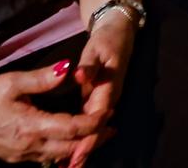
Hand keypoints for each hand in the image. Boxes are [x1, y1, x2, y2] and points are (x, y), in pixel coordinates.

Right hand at [0, 64, 111, 163]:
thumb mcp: (13, 82)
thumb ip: (43, 78)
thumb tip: (68, 69)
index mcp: (33, 127)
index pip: (73, 129)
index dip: (93, 123)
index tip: (109, 113)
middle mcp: (31, 147)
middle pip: (71, 149)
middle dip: (94, 139)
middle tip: (112, 128)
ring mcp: (23, 156)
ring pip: (59, 158)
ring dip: (80, 148)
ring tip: (97, 136)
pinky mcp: (16, 157)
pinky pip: (46, 160)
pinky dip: (63, 154)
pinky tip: (68, 145)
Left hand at [67, 13, 136, 165]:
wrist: (119, 33)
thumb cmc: (107, 40)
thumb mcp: (96, 49)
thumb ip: (87, 64)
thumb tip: (78, 75)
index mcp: (108, 89)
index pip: (96, 118)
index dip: (87, 138)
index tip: (76, 154)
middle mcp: (108, 99)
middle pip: (96, 130)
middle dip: (83, 150)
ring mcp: (104, 100)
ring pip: (93, 129)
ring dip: (82, 147)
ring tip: (68, 165)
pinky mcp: (98, 99)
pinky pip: (90, 122)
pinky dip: (81, 137)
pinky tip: (71, 148)